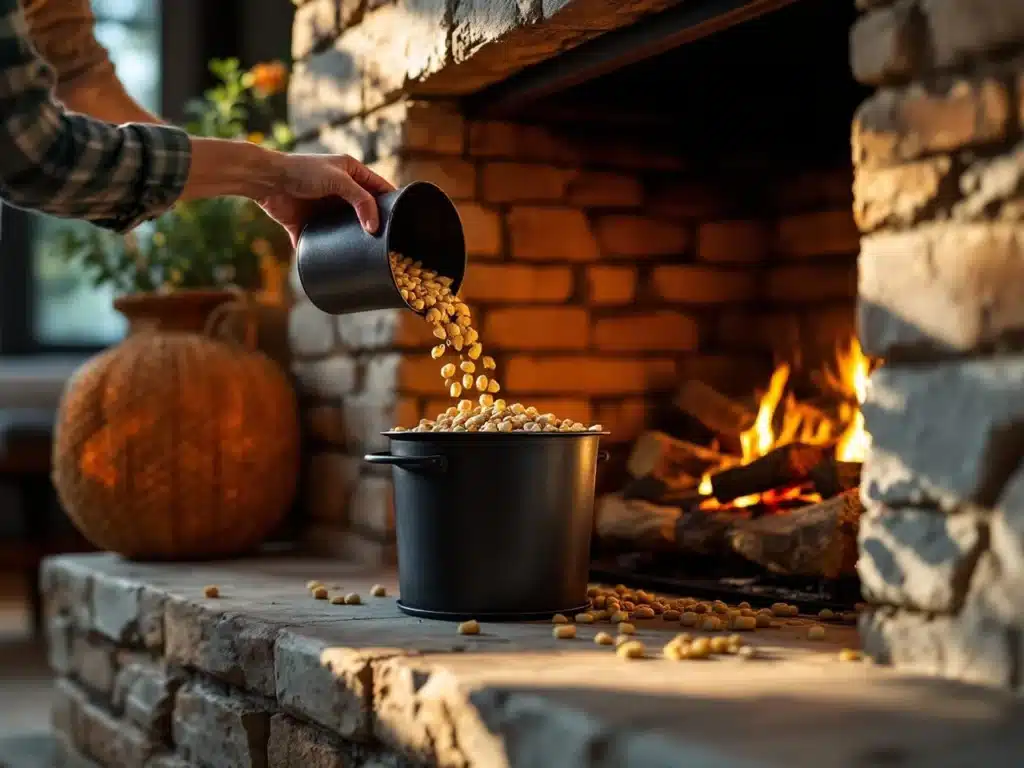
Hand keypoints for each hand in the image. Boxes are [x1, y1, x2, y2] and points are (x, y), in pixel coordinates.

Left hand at [257, 153, 395, 245]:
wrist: (266, 180)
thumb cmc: (302, 171)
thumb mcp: (338, 180)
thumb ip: (361, 201)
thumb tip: (375, 227)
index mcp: (351, 174)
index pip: (380, 189)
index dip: (393, 202)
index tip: (405, 219)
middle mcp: (340, 192)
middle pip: (364, 212)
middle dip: (375, 225)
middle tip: (388, 242)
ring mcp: (324, 209)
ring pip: (345, 229)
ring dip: (353, 241)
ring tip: (368, 255)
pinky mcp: (308, 225)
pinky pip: (321, 241)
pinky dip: (327, 251)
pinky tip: (338, 263)